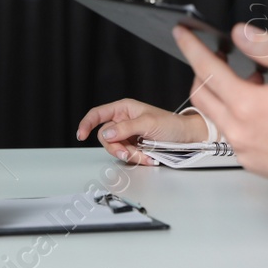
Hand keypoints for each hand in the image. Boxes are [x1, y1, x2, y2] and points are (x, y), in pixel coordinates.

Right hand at [75, 98, 207, 164]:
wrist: (187, 137)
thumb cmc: (171, 124)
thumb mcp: (147, 123)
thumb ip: (125, 128)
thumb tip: (106, 134)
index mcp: (124, 108)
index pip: (98, 114)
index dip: (87, 123)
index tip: (81, 135)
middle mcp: (123, 121)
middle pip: (105, 137)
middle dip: (117, 147)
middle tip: (128, 153)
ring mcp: (128, 135)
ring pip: (116, 149)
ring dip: (129, 155)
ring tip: (145, 156)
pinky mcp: (135, 146)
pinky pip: (127, 155)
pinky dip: (137, 159)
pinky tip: (149, 158)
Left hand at [173, 23, 267, 189]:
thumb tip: (240, 32)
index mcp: (247, 105)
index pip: (206, 69)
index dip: (191, 47)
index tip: (181, 34)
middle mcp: (239, 131)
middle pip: (201, 95)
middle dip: (202, 71)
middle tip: (218, 57)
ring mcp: (243, 150)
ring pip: (215, 117)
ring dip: (223, 95)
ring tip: (252, 82)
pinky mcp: (252, 164)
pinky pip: (232, 136)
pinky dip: (236, 117)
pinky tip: (261, 109)